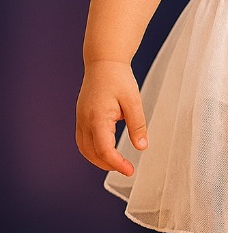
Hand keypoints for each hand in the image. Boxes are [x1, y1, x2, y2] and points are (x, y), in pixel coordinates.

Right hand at [75, 60, 147, 175]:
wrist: (104, 61)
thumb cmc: (118, 78)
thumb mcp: (133, 101)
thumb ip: (137, 125)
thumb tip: (141, 147)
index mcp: (97, 118)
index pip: (104, 150)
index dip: (117, 164)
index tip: (130, 170)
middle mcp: (84, 121)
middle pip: (92, 153)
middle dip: (108, 164)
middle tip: (126, 168)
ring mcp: (80, 118)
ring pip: (84, 149)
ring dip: (98, 159)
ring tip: (116, 163)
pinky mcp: (80, 116)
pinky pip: (82, 140)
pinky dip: (92, 150)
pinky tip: (105, 150)